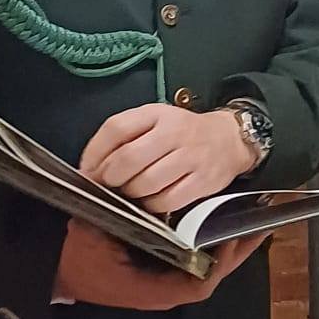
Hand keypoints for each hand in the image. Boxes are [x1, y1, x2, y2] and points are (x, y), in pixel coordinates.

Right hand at [51, 221, 266, 309]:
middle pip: (211, 277)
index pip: (199, 285)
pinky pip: (194, 265)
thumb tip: (151, 205)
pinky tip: (218, 226)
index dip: (221, 264)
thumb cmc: (76, 256)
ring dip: (228, 249)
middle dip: (237, 252)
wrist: (53, 270)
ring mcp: (162, 286)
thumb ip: (124, 225)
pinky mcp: (158, 277)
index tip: (232, 236)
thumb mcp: (97, 234)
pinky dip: (210, 248)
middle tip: (260, 225)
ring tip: (247, 222)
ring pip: (206, 271)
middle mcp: (162, 291)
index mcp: (150, 289)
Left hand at [79, 103, 256, 213]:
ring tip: (132, 190)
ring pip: (146, 183)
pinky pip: (166, 201)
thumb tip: (90, 168)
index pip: (117, 127)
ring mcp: (191, 157)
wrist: (229, 139)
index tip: (89, 169)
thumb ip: (123, 137)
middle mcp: (175, 132)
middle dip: (111, 177)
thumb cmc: (182, 132)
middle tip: (110, 184)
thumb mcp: (154, 121)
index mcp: (157, 113)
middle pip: (129, 158)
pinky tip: (151, 199)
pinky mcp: (203, 182)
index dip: (96, 152)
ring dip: (130, 193)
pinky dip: (152, 205)